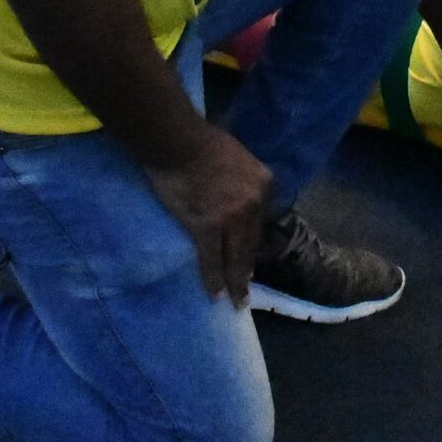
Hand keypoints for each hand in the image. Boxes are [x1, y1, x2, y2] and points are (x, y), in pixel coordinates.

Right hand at [142, 125, 273, 302]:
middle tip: (245, 289)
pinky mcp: (207, 227)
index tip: (249, 258)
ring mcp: (232, 217)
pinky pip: (211, 259)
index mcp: (263, 183)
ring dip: (235, 283)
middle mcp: (254, 203)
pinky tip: (214, 294)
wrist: (178, 140)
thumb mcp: (238, 157)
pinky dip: (213, 279)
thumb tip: (233, 195)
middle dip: (247, 268)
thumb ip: (241, 179)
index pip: (260, 222)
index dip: (252, 243)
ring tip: (236, 301)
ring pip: (235, 257)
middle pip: (250, 242)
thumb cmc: (202, 142)